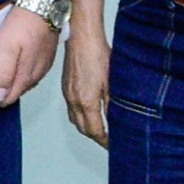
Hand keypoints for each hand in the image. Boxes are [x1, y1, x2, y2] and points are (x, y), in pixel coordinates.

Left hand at [0, 6, 57, 105]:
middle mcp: (38, 75)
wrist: (42, 4)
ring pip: (26, 83)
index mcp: (26, 76)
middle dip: (3, 88)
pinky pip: (34, 72)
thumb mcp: (6, 48)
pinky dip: (23, 71)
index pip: (8, 99)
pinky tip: (17, 60)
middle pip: (18, 92)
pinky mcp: (48, 57)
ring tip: (2, 65)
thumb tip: (1, 96)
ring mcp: (45, 66)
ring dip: (13, 79)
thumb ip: (4, 73)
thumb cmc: (23, 23)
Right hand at [63, 28, 112, 145]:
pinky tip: (89, 112)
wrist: (82, 38)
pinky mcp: (65, 87)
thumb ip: (113, 104)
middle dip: (95, 137)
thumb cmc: (99, 55)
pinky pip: (71, 109)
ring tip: (99, 128)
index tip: (113, 145)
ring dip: (86, 128)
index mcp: (87, 101)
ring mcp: (67, 94)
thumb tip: (117, 120)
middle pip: (83, 129)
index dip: (105, 141)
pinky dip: (80, 116)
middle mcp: (74, 101)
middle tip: (108, 140)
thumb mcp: (113, 82)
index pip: (96, 131)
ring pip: (75, 120)